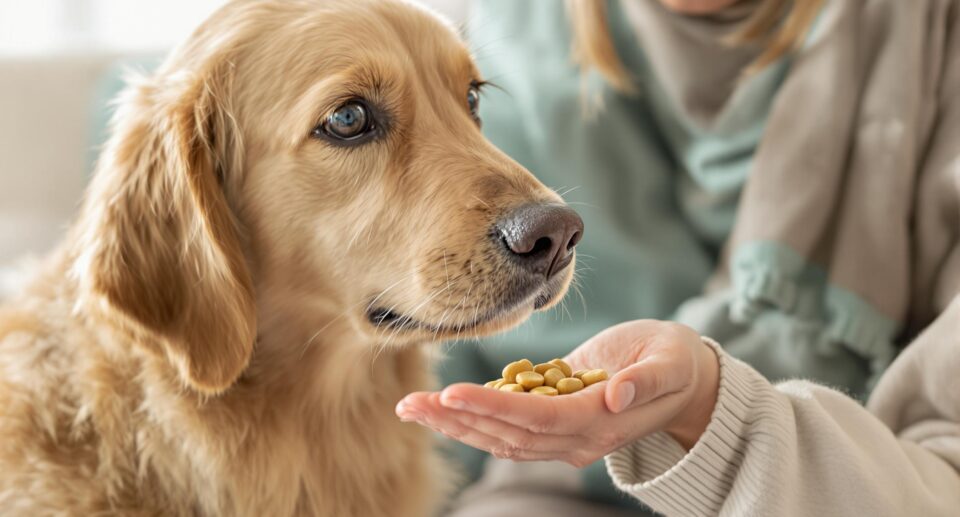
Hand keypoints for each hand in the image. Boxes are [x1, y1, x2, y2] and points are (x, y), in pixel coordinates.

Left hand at [395, 320, 719, 466]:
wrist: (684, 382)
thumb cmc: (678, 363)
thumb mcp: (673, 362)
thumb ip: (647, 380)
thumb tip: (615, 395)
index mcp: (601, 423)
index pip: (538, 421)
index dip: (494, 409)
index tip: (454, 394)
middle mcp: (577, 439)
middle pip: (507, 435)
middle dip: (458, 420)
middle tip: (411, 404)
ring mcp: (564, 436)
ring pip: (500, 438)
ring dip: (456, 425)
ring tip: (414, 408)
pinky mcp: (555, 422)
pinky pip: (508, 429)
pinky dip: (474, 419)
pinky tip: (444, 408)